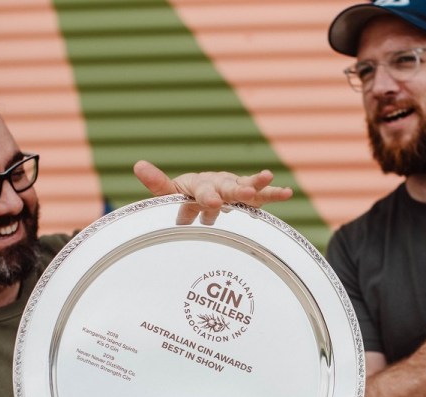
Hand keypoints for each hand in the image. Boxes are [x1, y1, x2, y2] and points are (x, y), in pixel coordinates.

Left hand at [133, 160, 292, 224]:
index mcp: (198, 185)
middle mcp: (218, 183)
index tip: (213, 204)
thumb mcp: (169, 192)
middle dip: (236, 192)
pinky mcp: (248, 195)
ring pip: (245, 187)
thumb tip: (138, 164)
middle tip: (245, 194)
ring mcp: (234, 188)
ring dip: (257, 185)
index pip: (202, 192)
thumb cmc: (187, 196)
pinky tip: (287, 192)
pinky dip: (272, 193)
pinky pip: (261, 195)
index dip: (207, 198)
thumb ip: (157, 183)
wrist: (204, 196)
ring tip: (269, 178)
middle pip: (227, 188)